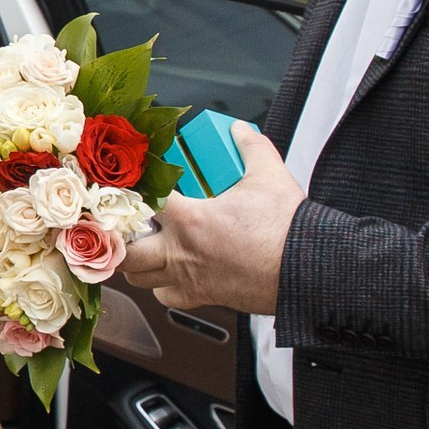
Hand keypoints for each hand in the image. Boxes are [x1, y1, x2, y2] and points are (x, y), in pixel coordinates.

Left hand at [122, 123, 302, 314]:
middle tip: (129, 223)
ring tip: (145, 245)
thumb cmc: (287, 230)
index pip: (143, 202)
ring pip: (139, 277)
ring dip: (137, 262)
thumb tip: (239, 131)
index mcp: (190, 220)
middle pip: (126, 250)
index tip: (135, 184)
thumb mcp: (269, 175)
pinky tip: (171, 272)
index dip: (134, 190)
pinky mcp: (202, 296)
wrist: (306, 270)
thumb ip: (250, 147)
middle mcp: (181, 252)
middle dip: (122, 236)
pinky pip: (167, 297)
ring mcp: (189, 277)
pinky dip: (162, 286)